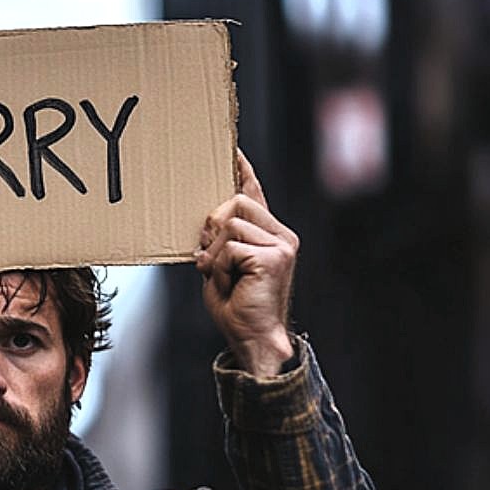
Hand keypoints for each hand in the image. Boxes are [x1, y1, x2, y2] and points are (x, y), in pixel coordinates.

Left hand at [195, 150, 297, 376]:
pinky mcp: (275, 257)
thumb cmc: (236, 307)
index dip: (242, 171)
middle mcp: (281, 234)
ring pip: (229, 222)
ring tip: (219, 276)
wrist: (253, 339)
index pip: (254, 193)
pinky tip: (228, 284)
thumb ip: (219, 239)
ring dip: (214, 253)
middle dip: (211, 229)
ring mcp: (281, 244)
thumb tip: (208, 217)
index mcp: (270, 234)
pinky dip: (219, 267)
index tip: (232, 150)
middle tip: (208, 260)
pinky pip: (230, 246)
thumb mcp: (220, 266)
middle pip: (234, 201)